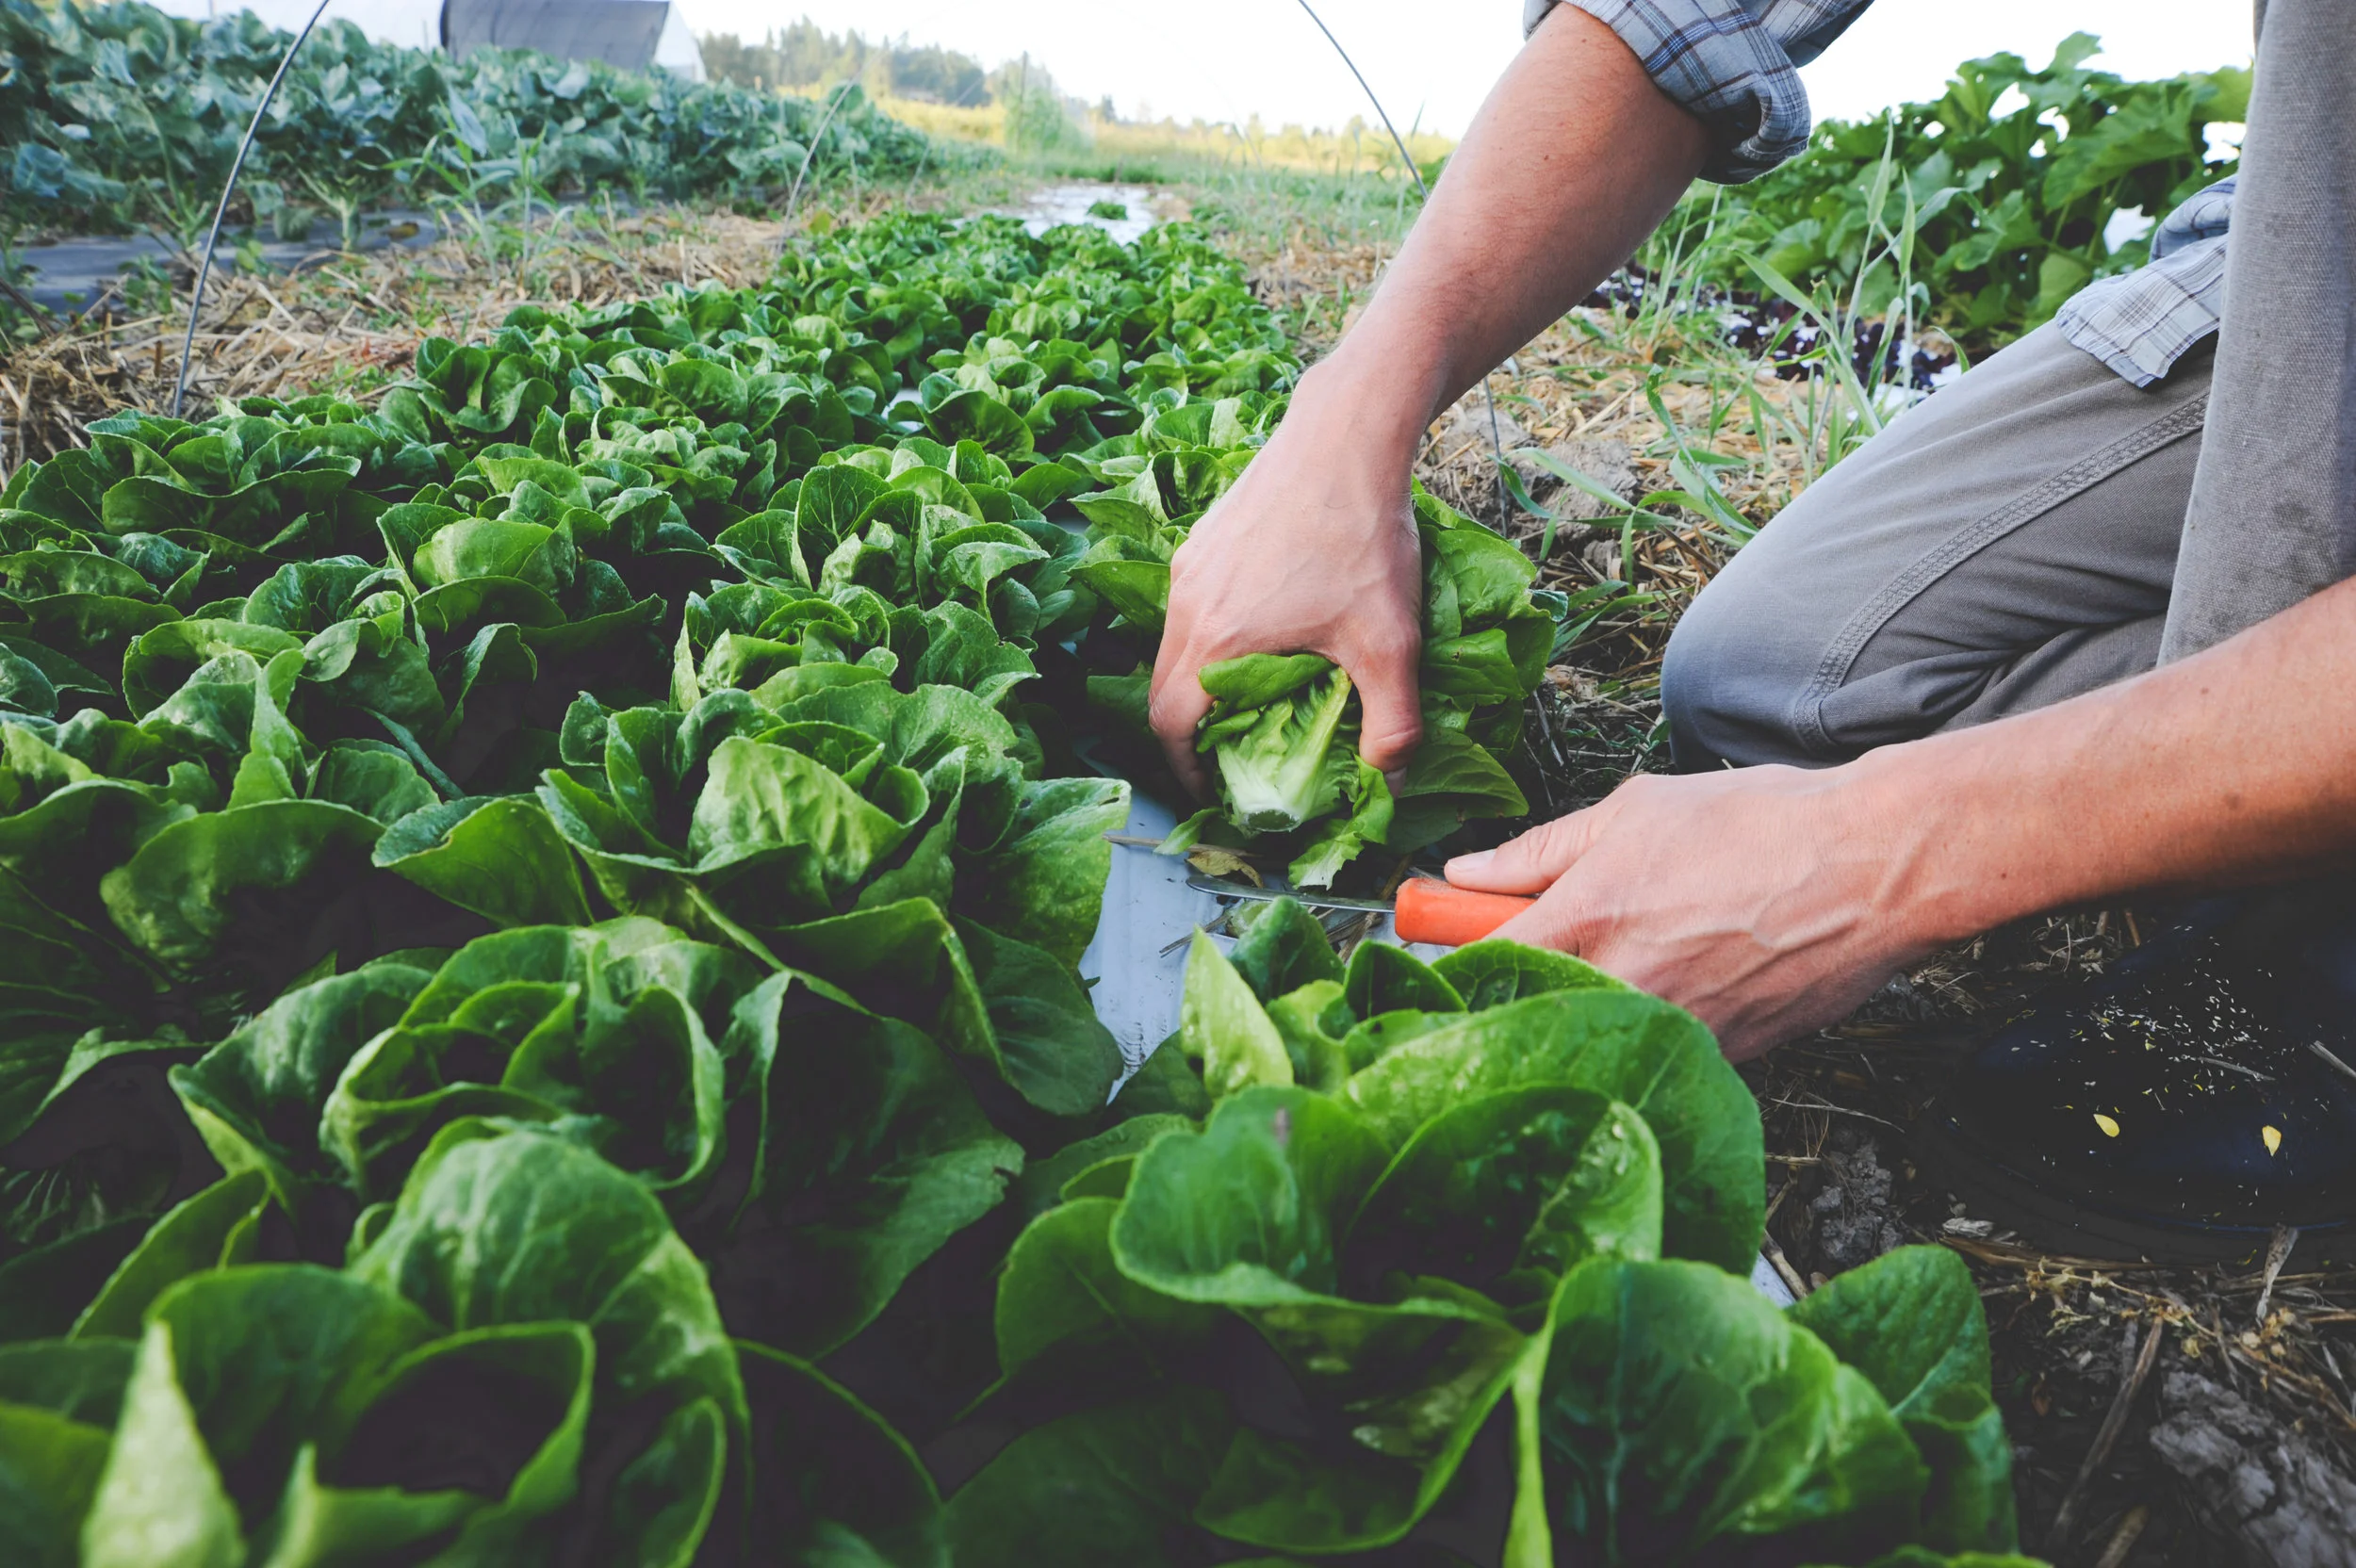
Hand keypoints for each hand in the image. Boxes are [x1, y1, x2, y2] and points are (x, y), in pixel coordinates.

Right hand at [1148, 366, 1428, 796]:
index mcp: (1214, 639)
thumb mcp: (1391, 641)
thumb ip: (1394, 723)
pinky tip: (1263, 633)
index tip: (1212, 793)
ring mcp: (1190, 563)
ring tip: (1247, 702)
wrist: (1347, 433)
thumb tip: (1392, 783)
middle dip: (1189, 733)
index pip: (1169, 726)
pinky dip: (1210, 637)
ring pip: (1174, 644)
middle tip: (1228, 760)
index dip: (1185, 771)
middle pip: (1162, 688)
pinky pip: (1192, 604)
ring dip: (1199, 682)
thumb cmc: (1362, 535)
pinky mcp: (1205, 536)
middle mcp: (1186, 602)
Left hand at [1444, 766, 1937, 1058]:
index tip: (1445, 944)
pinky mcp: (1724, 1061)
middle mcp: (1622, 992)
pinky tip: (1683, 977)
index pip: (1478, 964)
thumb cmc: (1758, 826)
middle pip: (1527, 1014)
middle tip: (1536, 948)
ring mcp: (1674, 1035)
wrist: (1873, 868)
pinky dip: (1647, 1023)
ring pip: (1594, 1038)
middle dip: (1514, 987)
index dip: (1452, 956)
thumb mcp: (1632, 814)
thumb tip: (1465, 873)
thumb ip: (1538, 852)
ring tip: (1634, 954)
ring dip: (1586, 1006)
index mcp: (1586, 924)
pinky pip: (1655, 1051)